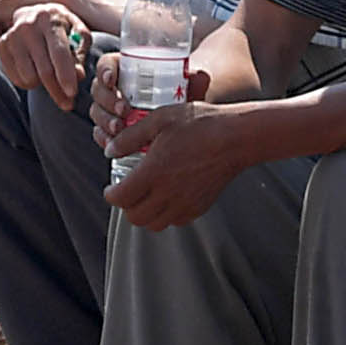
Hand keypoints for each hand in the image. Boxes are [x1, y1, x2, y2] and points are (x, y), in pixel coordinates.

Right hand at [0, 5, 90, 102]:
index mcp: (51, 19)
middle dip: (57, 91)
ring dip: (42, 85)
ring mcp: (12, 35)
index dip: (66, 75)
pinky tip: (34, 72)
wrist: (33, 14)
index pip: (59, 52)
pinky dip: (28, 83)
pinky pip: (16, 78)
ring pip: (29, 77)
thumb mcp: (78, 35)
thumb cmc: (62, 29)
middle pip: (44, 70)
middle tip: (67, 104)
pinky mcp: (1, 45)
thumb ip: (80, 54)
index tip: (72, 94)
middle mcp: (29, 25)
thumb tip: (79, 75)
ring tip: (49, 76)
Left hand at [101, 82, 242, 230]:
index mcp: (154, 172)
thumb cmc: (200, 123)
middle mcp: (167, 193)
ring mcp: (185, 203)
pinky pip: (175, 222)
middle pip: (134, 217)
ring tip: (145, 198)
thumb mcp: (160, 119)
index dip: (110, 194)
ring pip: (154, 225)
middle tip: (127, 193)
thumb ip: (130, 137)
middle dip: (125, 207)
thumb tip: (109, 150)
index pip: (120, 198)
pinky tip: (167, 198)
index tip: (111, 187)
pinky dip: (165, 215)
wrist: (236, 138)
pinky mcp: (199, 207)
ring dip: (144, 214)